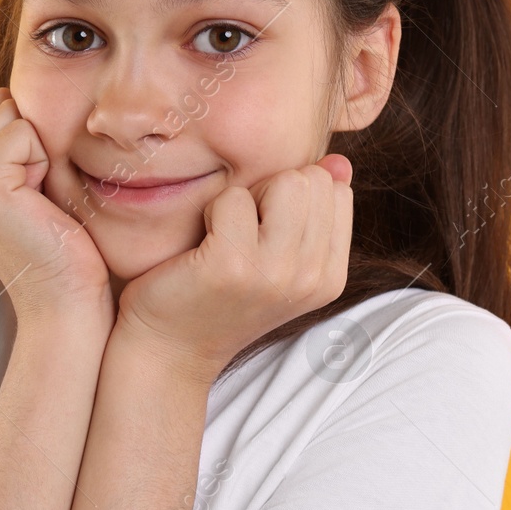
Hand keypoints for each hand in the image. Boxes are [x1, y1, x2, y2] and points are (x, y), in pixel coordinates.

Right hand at [0, 87, 113, 324]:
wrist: (63, 299)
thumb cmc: (56, 245)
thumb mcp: (24, 187)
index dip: (28, 141)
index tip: (33, 191)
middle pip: (2, 106)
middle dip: (32, 142)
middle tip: (38, 197)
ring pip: (12, 116)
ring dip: (39, 153)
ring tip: (38, 201)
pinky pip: (22, 133)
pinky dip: (42, 162)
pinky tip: (40, 203)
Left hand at [113, 155, 353, 383]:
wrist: (170, 347)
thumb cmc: (220, 294)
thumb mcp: (281, 257)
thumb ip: (315, 210)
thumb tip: (340, 162)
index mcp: (330, 277)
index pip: (336, 191)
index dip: (294, 196)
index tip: (264, 231)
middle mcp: (311, 278)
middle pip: (312, 180)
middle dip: (272, 190)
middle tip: (241, 231)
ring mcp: (275, 273)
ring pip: (284, 182)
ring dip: (246, 197)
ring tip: (225, 234)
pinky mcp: (232, 265)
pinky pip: (234, 198)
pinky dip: (212, 209)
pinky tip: (203, 243)